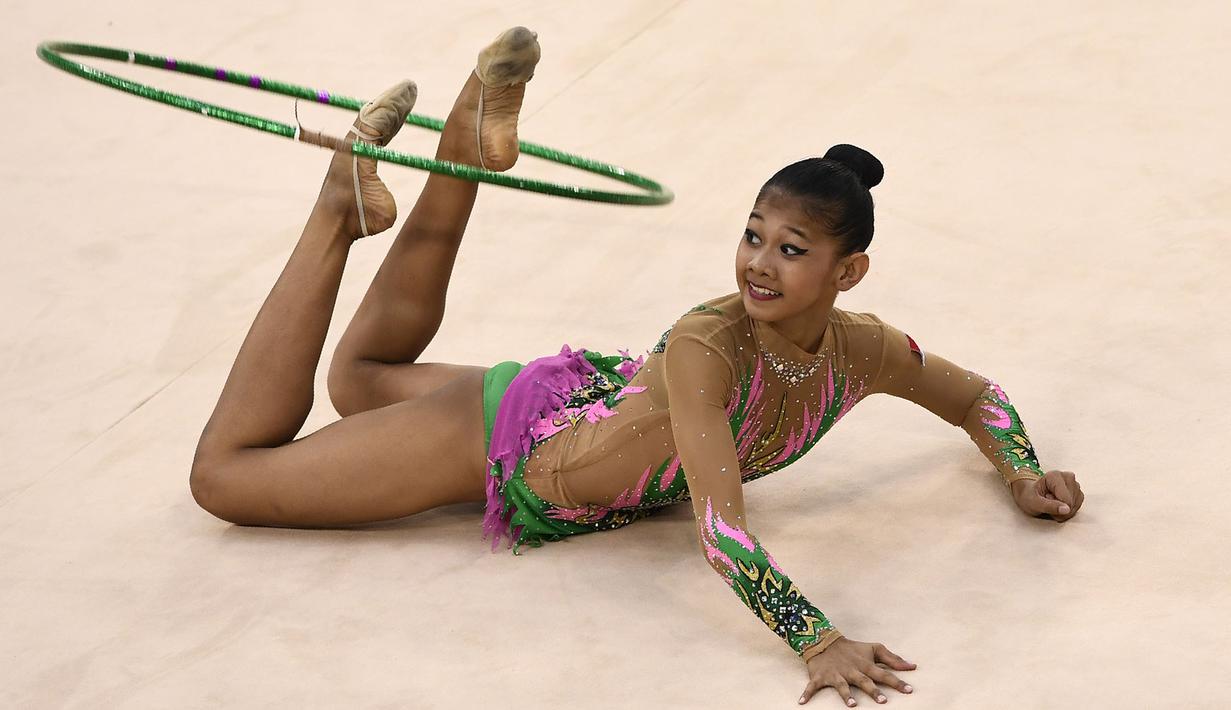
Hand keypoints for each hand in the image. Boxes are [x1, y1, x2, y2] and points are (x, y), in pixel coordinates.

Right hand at [799, 638, 914, 705]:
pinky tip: (802, 702)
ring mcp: (835, 674)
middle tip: (882, 701)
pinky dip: (806, 693)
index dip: (897, 682)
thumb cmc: (853, 649)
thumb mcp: (874, 649)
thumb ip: (893, 659)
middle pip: (864, 682)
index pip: (884, 674)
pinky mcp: (820, 677)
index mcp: (865, 665)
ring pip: (842, 686)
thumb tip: (913, 667)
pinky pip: (812, 686)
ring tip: (852, 705)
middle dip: (873, 690)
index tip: (909, 690)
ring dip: (846, 695)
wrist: (825, 641)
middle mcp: (852, 671)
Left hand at [1011, 469, 1083, 520]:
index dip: (1055, 507)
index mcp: (1055, 476)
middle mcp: (1068, 477)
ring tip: (1052, 503)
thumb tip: (1067, 510)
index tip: (1045, 500)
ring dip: (1063, 511)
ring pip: (1075, 506)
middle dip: (1059, 509)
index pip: (1065, 500)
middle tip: (1047, 503)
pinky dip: (1068, 511)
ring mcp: (1075, 484)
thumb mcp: (1034, 503)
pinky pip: (1077, 507)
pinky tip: (1059, 505)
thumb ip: (1049, 506)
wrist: (1030, 494)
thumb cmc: (1030, 496)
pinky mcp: (1078, 492)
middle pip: (1071, 503)